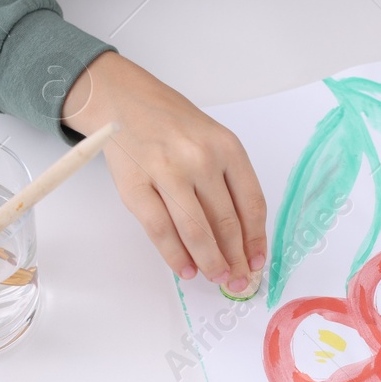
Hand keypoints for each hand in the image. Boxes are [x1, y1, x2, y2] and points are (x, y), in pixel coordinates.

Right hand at [63, 51, 266, 292]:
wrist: (124, 102)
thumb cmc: (172, 125)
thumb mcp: (212, 139)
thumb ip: (227, 181)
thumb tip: (239, 237)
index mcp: (227, 147)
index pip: (251, 204)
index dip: (256, 239)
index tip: (256, 261)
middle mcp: (200, 159)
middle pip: (226, 222)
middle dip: (234, 258)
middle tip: (236, 279)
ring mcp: (167, 172)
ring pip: (196, 231)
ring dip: (210, 262)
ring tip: (216, 278)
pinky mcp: (136, 186)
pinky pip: (161, 231)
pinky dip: (175, 256)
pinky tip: (186, 270)